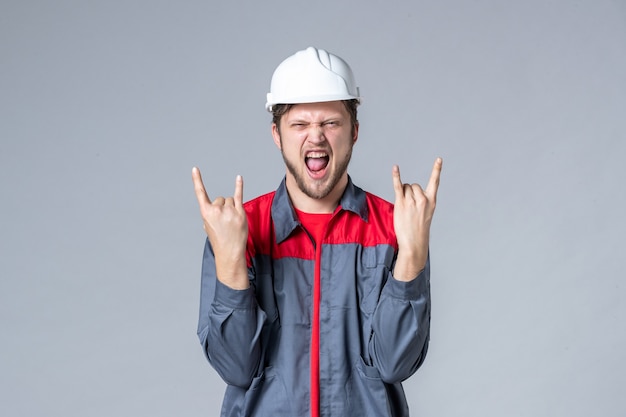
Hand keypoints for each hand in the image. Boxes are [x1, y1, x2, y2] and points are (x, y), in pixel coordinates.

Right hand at [192, 167, 248, 288]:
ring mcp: (229, 210)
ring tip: (231, 222)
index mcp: (206, 212)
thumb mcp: (208, 226)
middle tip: (225, 222)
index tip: (195, 169)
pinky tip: (239, 177)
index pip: (200, 193)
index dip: (197, 180)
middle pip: (221, 199)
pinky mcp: (240, 212)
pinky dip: (239, 186)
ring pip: (230, 200)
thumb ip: (211, 213)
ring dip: (232, 208)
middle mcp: (217, 209)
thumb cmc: (218, 239)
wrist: (229, 252)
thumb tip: (218, 206)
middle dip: (223, 207)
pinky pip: (239, 195)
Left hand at [391, 158, 441, 280]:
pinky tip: (395, 168)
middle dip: (410, 193)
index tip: (439, 159)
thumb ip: (421, 201)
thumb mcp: (426, 214)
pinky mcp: (401, 203)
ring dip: (403, 194)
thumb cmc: (419, 230)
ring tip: (405, 209)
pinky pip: (398, 186)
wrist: (414, 243)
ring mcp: (412, 201)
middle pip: (413, 185)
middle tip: (410, 209)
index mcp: (432, 201)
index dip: (437, 170)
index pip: (435, 182)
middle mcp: (423, 199)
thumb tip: (409, 189)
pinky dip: (396, 176)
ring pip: (405, 187)